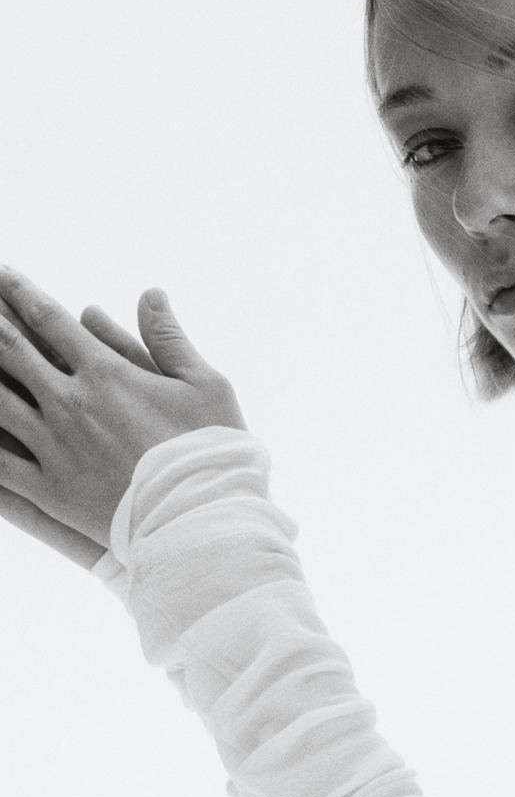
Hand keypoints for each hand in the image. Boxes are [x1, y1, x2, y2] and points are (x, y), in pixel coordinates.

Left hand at [0, 266, 245, 558]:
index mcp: (105, 373)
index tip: (0, 273)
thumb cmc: (212, 453)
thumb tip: (150, 294)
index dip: (18, 291)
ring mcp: (54, 447)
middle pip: (9, 349)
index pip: (48, 318)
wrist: (204, 523)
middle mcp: (70, 404)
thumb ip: (170, 339)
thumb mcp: (206, 387)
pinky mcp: (49, 491)